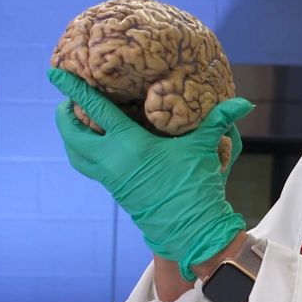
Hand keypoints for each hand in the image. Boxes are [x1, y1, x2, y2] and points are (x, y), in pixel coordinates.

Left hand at [48, 67, 253, 279]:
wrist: (189, 228)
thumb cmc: (195, 185)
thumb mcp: (204, 148)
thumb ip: (219, 120)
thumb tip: (245, 102)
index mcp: (129, 145)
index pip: (94, 109)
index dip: (73, 89)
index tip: (55, 73)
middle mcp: (111, 161)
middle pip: (72, 133)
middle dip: (64, 115)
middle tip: (68, 100)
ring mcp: (110, 178)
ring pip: (75, 153)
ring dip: (70, 136)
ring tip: (75, 120)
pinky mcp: (115, 189)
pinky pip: (87, 166)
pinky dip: (83, 151)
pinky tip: (95, 145)